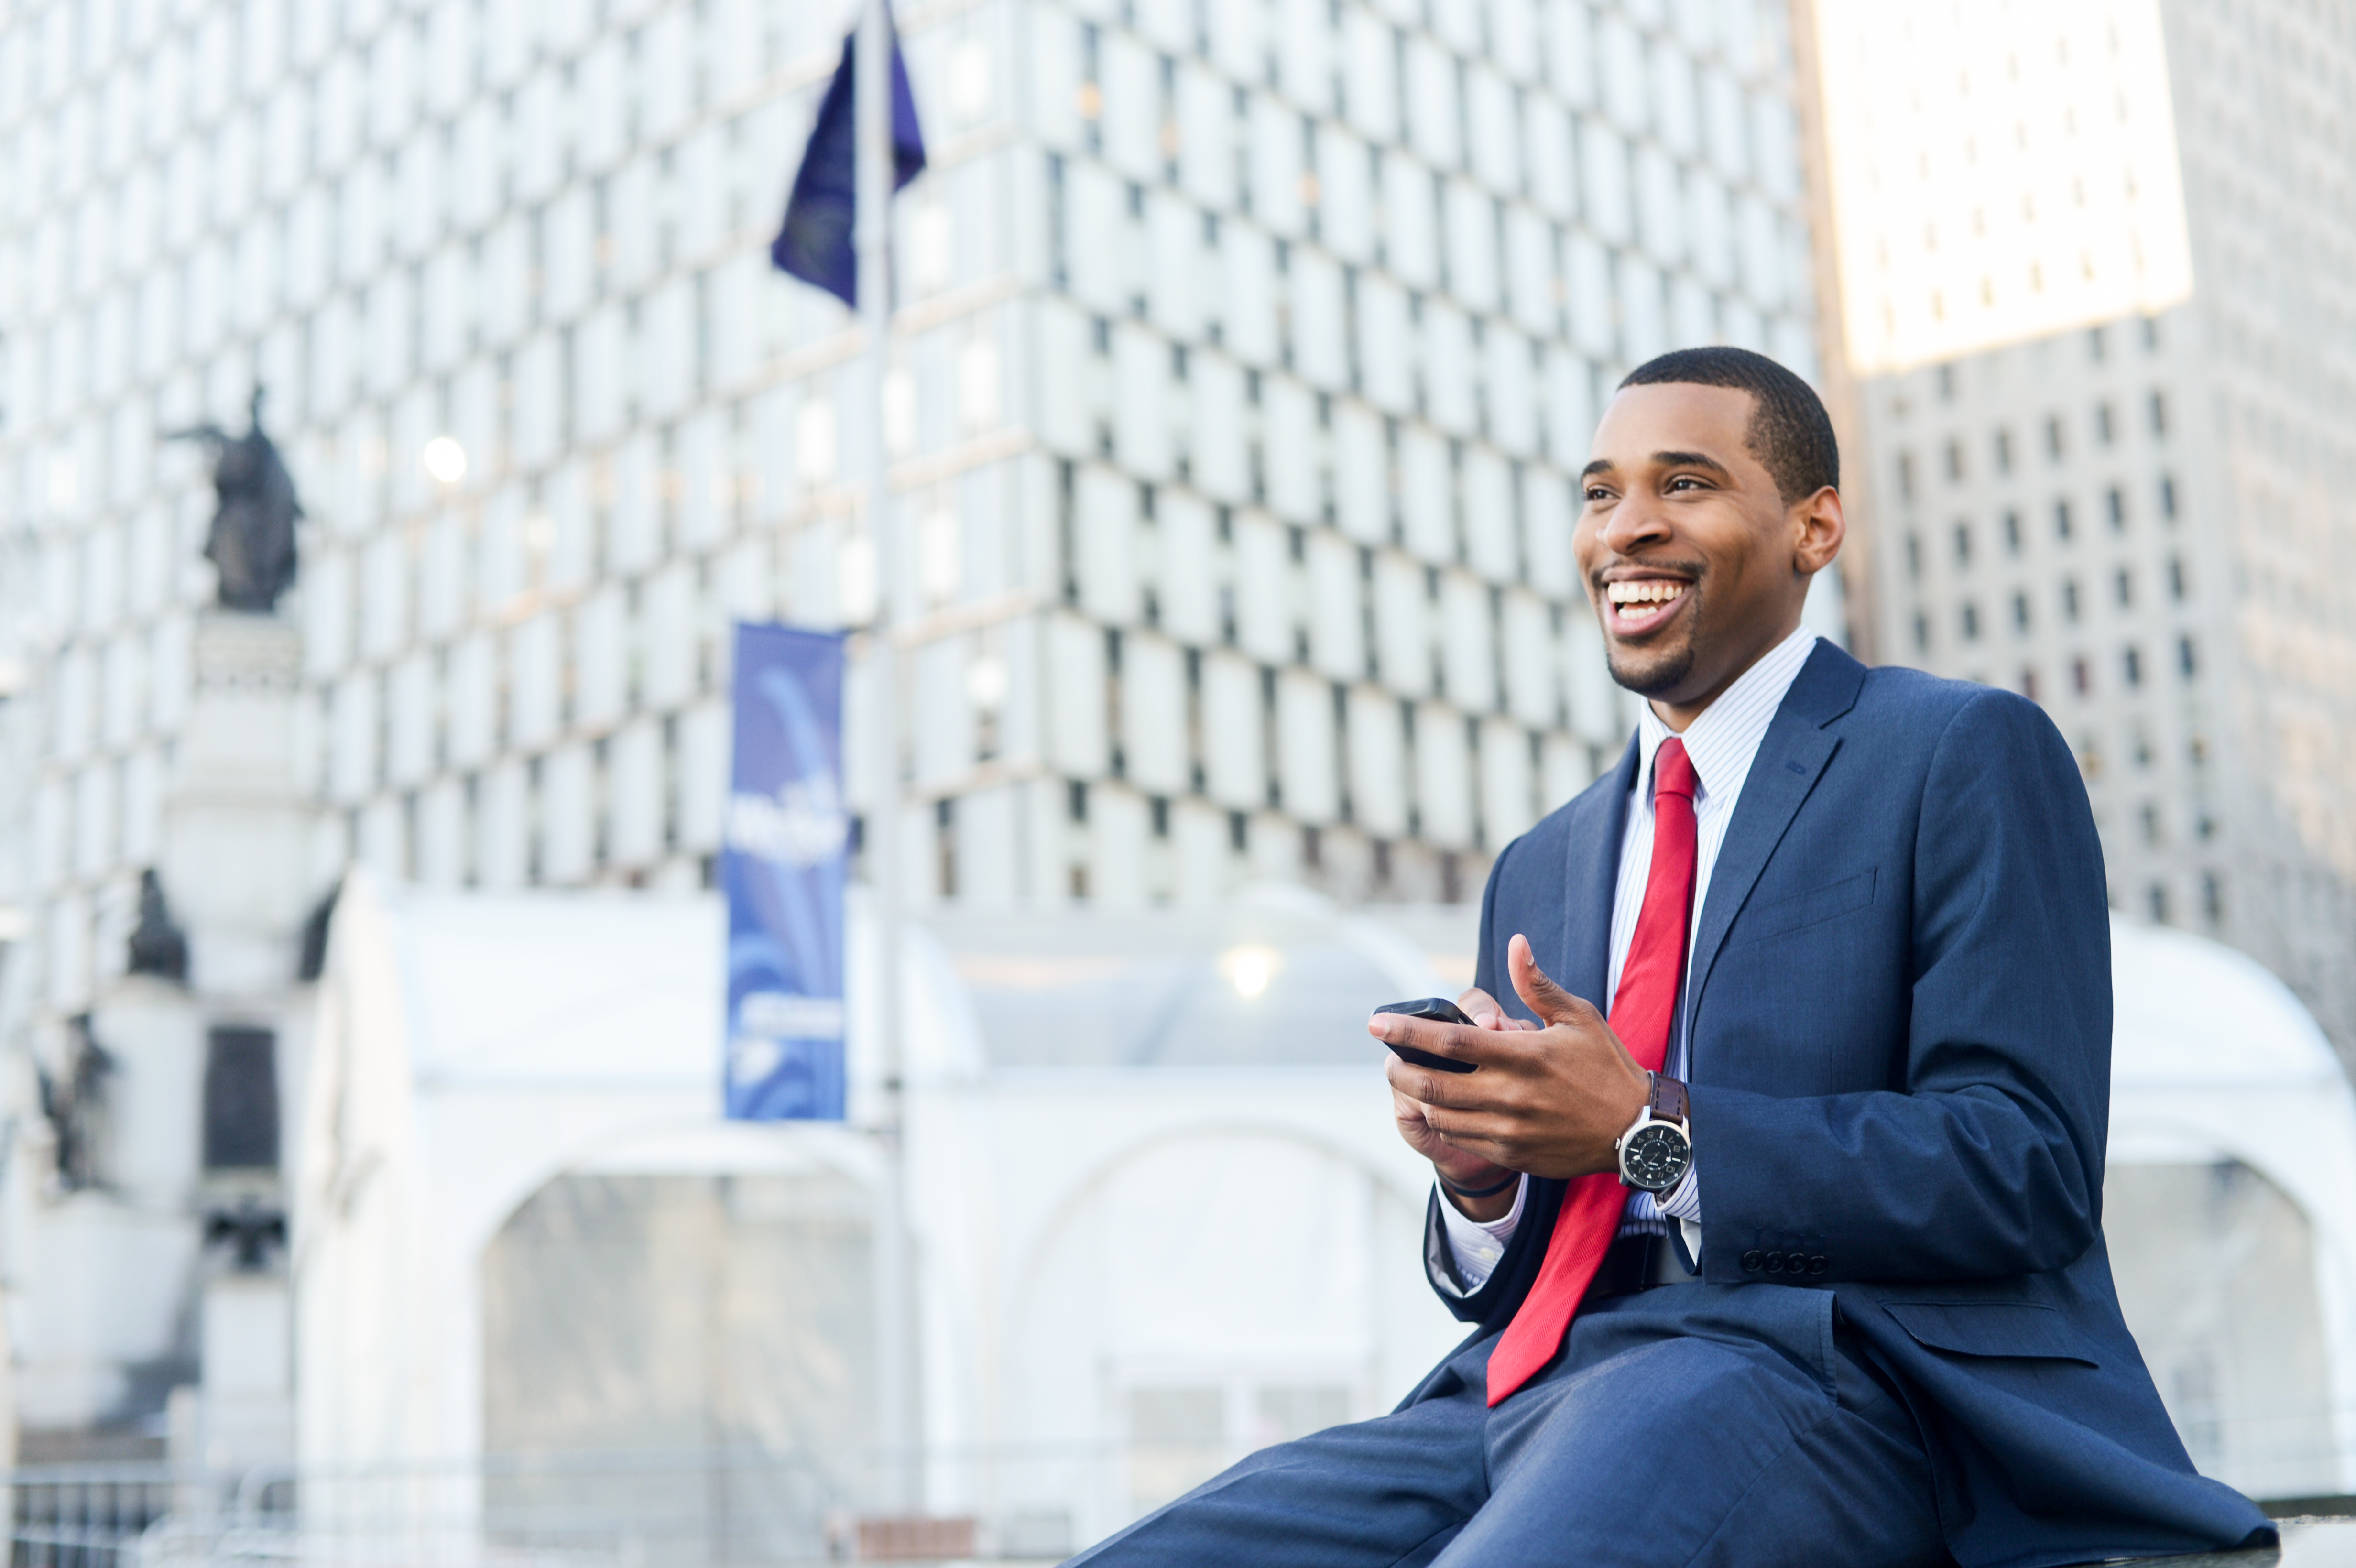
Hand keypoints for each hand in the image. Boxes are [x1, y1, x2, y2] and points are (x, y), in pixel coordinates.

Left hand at [1373, 934, 1650, 1183]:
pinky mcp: (1512, 1155)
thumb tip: (1516, 943)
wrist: (1637, 1130)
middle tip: (1390, 1059)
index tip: (1377, 1023)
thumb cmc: (1606, 1066)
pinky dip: (1443, 1120)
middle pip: (1431, 1084)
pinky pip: (1460, 1139)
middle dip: (1399, 1070)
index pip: (1449, 1041)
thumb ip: (1537, 984)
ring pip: (1440, 1115)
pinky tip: (1443, 1106)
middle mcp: (1511, 1095)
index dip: (1406, 1032)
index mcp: (1524, 1055)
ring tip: (1412, 1081)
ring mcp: (1509, 1130)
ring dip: (1417, 1098)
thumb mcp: (1578, 1017)